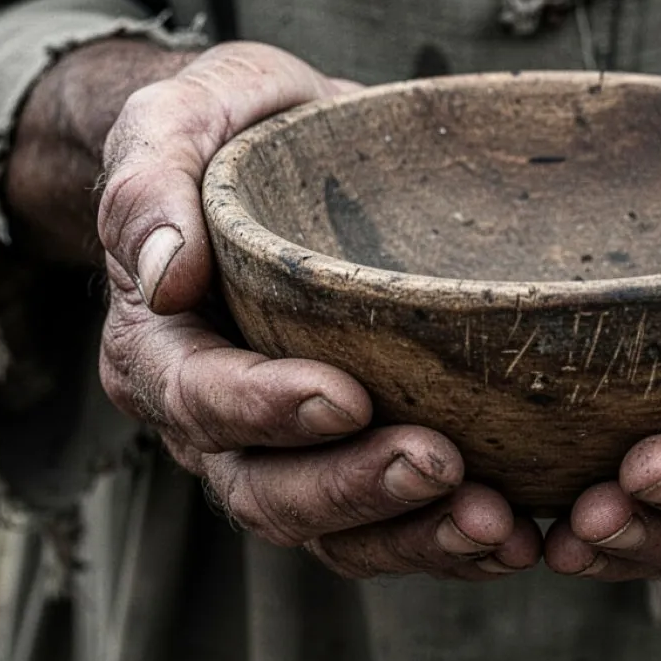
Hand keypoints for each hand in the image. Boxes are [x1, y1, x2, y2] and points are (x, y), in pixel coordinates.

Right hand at [87, 41, 539, 578]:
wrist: (283, 148)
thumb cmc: (230, 130)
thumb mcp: (173, 122)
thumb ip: (147, 184)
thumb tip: (162, 278)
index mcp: (160, 346)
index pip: (201, 396)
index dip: (265, 408)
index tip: (345, 396)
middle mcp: (211, 418)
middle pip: (267, 489)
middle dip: (353, 487)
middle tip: (442, 464)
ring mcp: (281, 447)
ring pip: (330, 529)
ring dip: (411, 535)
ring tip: (495, 523)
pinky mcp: (348, 451)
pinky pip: (384, 523)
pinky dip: (444, 539)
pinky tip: (514, 533)